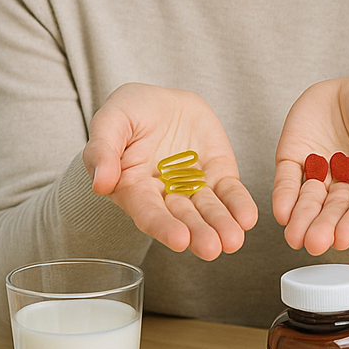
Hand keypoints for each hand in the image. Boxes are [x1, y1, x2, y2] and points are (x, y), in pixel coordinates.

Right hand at [85, 83, 257, 258]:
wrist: (163, 100)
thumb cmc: (130, 112)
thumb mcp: (111, 120)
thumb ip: (102, 149)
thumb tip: (100, 182)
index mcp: (132, 188)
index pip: (147, 211)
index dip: (162, 226)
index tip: (179, 239)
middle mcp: (164, 195)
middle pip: (182, 218)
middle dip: (197, 234)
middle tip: (211, 248)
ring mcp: (193, 186)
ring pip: (208, 210)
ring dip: (221, 225)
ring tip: (233, 241)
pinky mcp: (217, 174)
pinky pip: (229, 192)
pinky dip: (239, 205)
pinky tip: (247, 218)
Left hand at [273, 72, 348, 254]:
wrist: (347, 79)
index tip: (344, 238)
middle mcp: (347, 181)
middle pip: (335, 209)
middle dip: (325, 227)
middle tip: (314, 242)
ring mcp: (319, 171)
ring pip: (309, 201)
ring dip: (302, 219)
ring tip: (295, 236)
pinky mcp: (294, 158)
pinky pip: (287, 179)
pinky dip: (284, 196)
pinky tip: (282, 212)